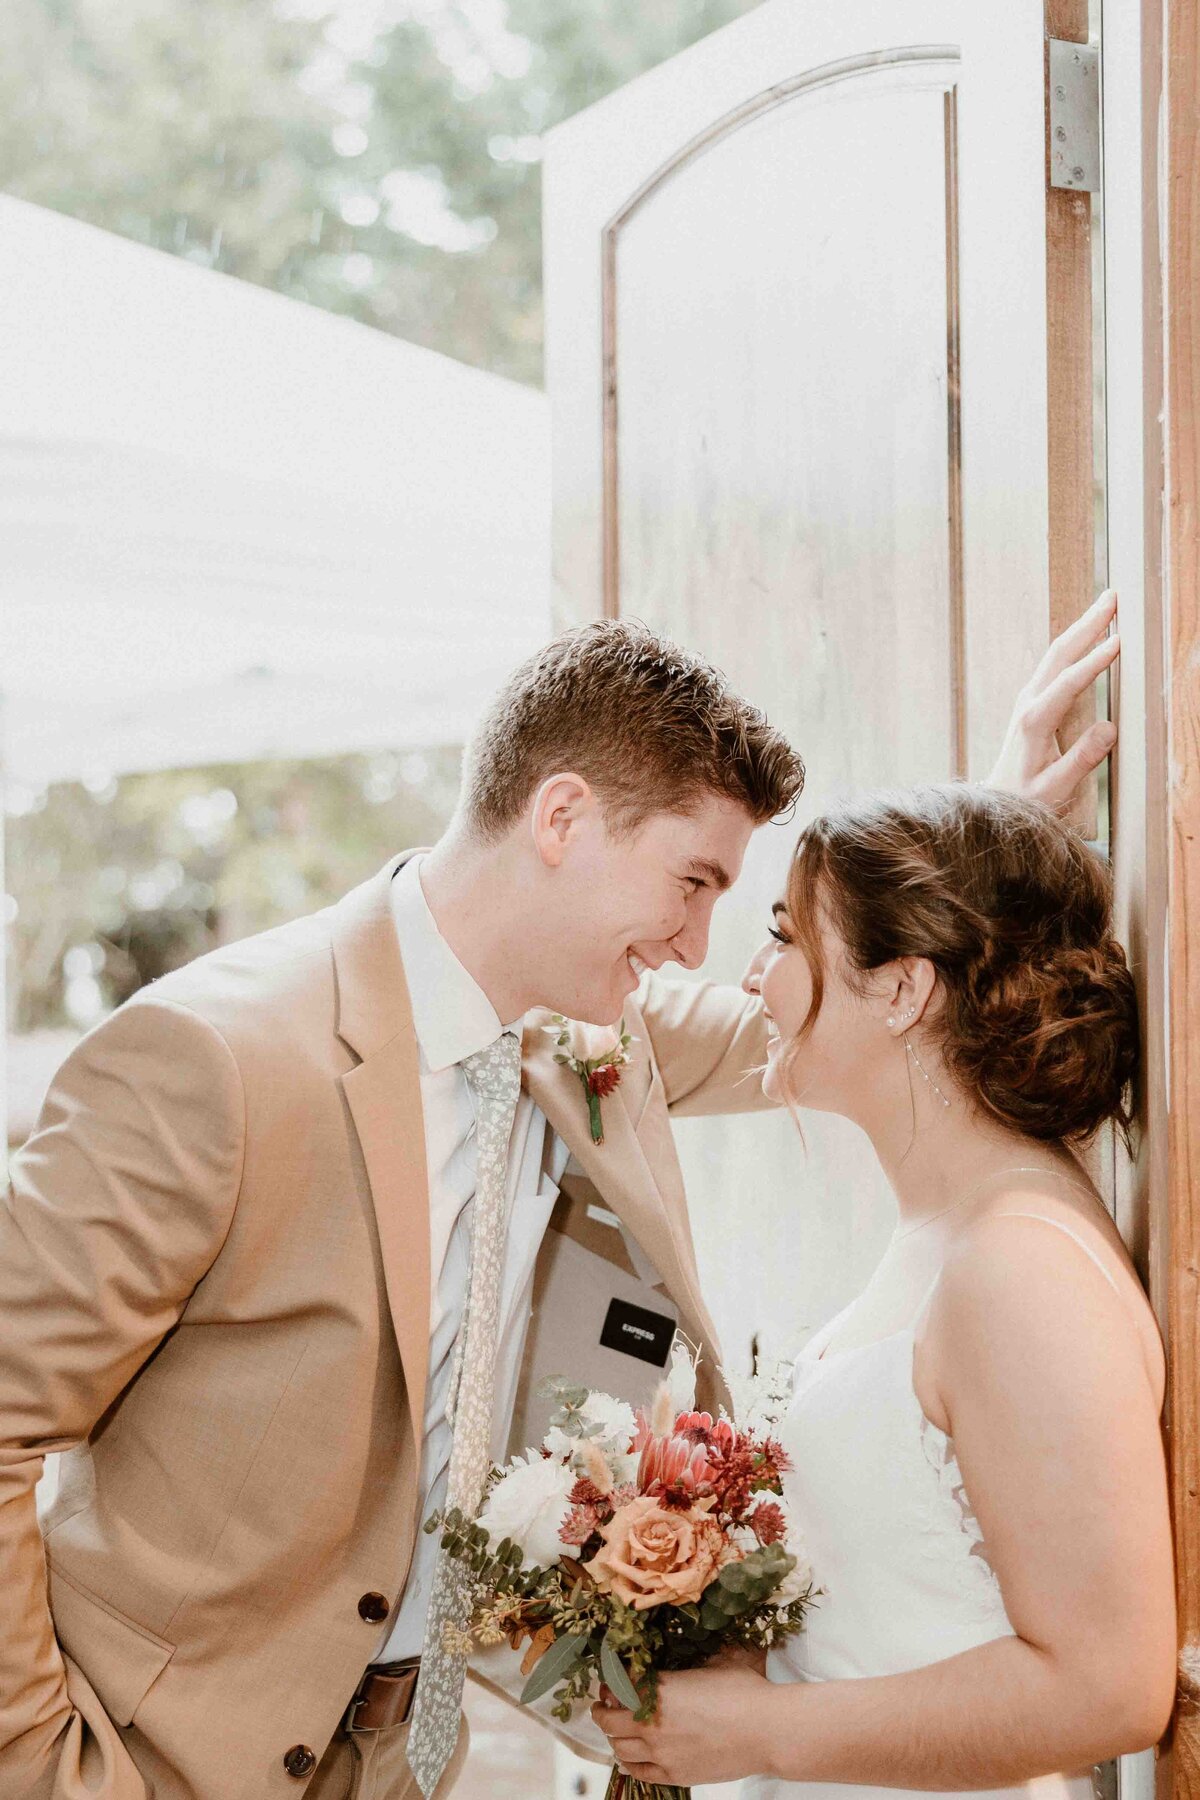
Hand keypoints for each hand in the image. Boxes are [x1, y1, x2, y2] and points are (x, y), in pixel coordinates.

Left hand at [591, 1651, 774, 1786]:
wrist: (768, 1730)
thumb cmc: (744, 1691)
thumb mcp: (712, 1663)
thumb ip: (684, 1664)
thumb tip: (673, 1654)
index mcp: (659, 1688)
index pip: (617, 1683)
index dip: (610, 1679)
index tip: (611, 1677)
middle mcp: (652, 1722)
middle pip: (608, 1718)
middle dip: (603, 1708)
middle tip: (605, 1702)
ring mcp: (661, 1753)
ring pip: (619, 1747)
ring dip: (613, 1735)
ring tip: (617, 1727)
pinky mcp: (675, 1775)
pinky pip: (638, 1772)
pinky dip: (629, 1762)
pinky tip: (632, 1754)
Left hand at [986, 589, 1118, 809]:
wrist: (998, 800)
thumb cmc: (1027, 797)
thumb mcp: (1056, 787)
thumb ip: (1082, 760)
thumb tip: (1109, 728)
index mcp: (1035, 721)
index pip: (1069, 683)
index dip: (1095, 661)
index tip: (1119, 641)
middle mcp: (1029, 703)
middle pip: (1060, 653)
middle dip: (1087, 624)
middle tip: (1112, 597)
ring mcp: (1028, 698)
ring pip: (1057, 653)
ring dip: (1082, 627)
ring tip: (1106, 605)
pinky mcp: (1032, 700)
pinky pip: (1056, 664)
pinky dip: (1075, 643)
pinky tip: (1089, 633)